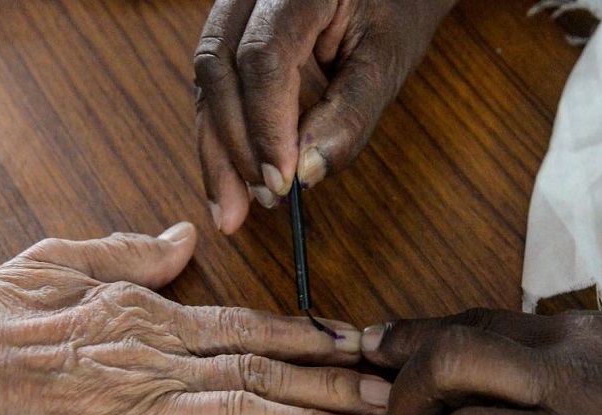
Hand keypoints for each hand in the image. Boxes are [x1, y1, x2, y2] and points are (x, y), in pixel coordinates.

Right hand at [195, 0, 456, 232]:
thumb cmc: (395, 9)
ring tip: (234, 207)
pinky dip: (220, 136)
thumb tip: (307, 173)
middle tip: (263, 199)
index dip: (266, 125)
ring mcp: (233, 7)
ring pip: (206, 81)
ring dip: (217, 151)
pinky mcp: (228, 33)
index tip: (282, 181)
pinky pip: (212, 86)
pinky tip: (230, 178)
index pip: (264, 57)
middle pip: (219, 69)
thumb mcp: (385, 59)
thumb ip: (349, 114)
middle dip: (235, 145)